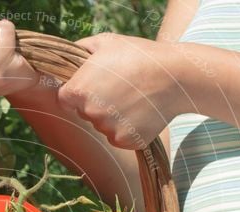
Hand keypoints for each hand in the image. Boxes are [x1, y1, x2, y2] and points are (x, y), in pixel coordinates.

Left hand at [57, 33, 185, 148]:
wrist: (175, 76)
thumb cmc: (139, 55)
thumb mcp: (106, 42)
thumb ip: (81, 49)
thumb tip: (70, 56)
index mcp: (78, 90)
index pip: (65, 99)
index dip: (76, 93)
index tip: (91, 87)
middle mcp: (89, 113)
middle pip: (84, 113)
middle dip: (96, 103)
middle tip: (119, 89)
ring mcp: (107, 129)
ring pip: (103, 125)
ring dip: (112, 117)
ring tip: (133, 99)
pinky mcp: (125, 141)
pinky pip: (119, 137)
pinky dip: (127, 129)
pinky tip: (140, 112)